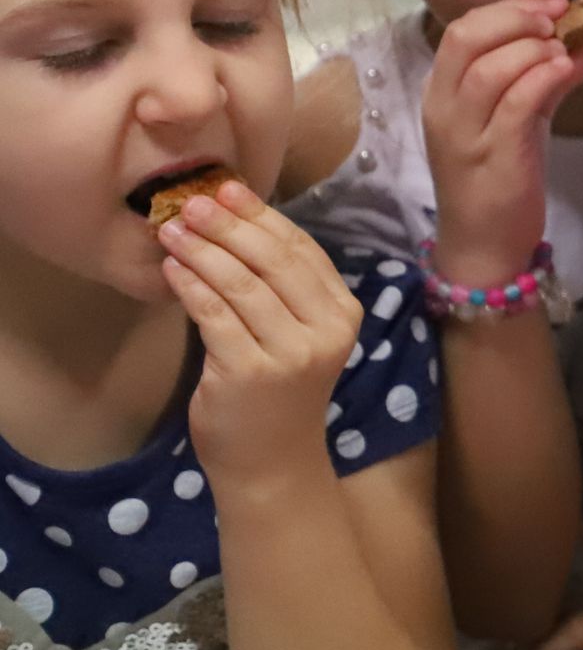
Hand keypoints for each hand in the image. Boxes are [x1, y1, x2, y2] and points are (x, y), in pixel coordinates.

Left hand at [160, 184, 363, 500]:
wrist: (272, 461)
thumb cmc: (279, 394)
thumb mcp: (296, 335)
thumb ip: (278, 290)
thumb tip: (230, 225)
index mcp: (343, 313)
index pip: (302, 251)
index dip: (263, 216)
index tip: (227, 188)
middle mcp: (326, 330)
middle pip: (273, 261)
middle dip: (229, 225)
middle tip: (191, 201)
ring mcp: (291, 353)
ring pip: (241, 284)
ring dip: (202, 251)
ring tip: (172, 229)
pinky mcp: (250, 372)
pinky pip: (215, 316)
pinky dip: (190, 286)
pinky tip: (171, 270)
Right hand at [421, 0, 579, 283]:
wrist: (485, 244)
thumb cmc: (499, 177)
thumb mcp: (517, 119)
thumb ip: (537, 79)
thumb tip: (579, 39)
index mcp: (441, 93)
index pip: (460, 31)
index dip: (505, 10)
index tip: (548, 3)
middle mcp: (443, 108)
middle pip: (467, 39)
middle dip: (517, 18)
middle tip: (558, 16)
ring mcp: (465, 134)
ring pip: (489, 69)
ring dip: (534, 48)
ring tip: (567, 45)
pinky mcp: (494, 156)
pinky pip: (516, 103)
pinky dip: (544, 77)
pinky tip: (568, 68)